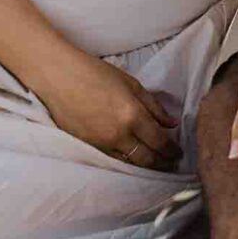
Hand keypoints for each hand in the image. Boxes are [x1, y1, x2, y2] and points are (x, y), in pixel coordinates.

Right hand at [37, 44, 181, 170]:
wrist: (58, 77)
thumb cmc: (94, 73)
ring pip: (130, 163)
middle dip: (162, 163)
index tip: (179, 152)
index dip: (172, 150)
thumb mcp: (130, 83)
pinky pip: (113, 160)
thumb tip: (172, 123)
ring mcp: (101, 144)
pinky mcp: (88, 147)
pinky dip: (126, 161)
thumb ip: (153, 105)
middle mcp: (118, 134)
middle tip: (171, 163)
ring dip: (145, 165)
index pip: (159, 141)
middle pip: (147, 158)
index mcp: (132, 115)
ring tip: (155, 163)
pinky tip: (132, 158)